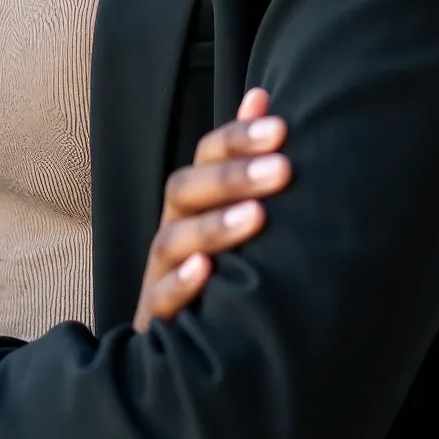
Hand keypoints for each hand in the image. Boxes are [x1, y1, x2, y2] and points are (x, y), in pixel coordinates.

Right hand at [133, 88, 290, 330]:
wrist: (180, 343)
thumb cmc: (217, 265)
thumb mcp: (229, 208)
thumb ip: (241, 154)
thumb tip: (261, 95)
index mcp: (192, 200)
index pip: (205, 155)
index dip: (238, 138)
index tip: (281, 128)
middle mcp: (172, 228)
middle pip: (186, 189)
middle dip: (233, 177)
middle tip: (282, 168)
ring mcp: (160, 273)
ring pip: (173, 240)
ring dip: (214, 226)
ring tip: (257, 216)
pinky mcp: (156, 319)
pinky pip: (160, 299)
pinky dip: (180, 284)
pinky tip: (206, 271)